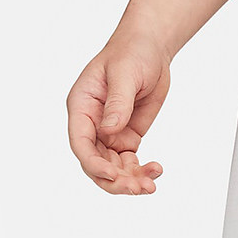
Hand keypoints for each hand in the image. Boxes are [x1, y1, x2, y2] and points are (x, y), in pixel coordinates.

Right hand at [66, 33, 170, 194]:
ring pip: (114, 168)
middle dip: (115, 181)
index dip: (94, 164)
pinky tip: (156, 170)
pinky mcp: (127, 136)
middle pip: (96, 163)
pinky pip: (130, 162)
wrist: (151, 48)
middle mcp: (92, 124)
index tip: (113, 176)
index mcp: (82, 107)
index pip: (81, 143)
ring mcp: (110, 133)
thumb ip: (117, 104)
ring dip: (130, 180)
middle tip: (140, 188)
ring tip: (151, 185)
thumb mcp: (124, 74)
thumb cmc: (132, 52)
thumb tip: (109, 130)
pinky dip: (142, 171)